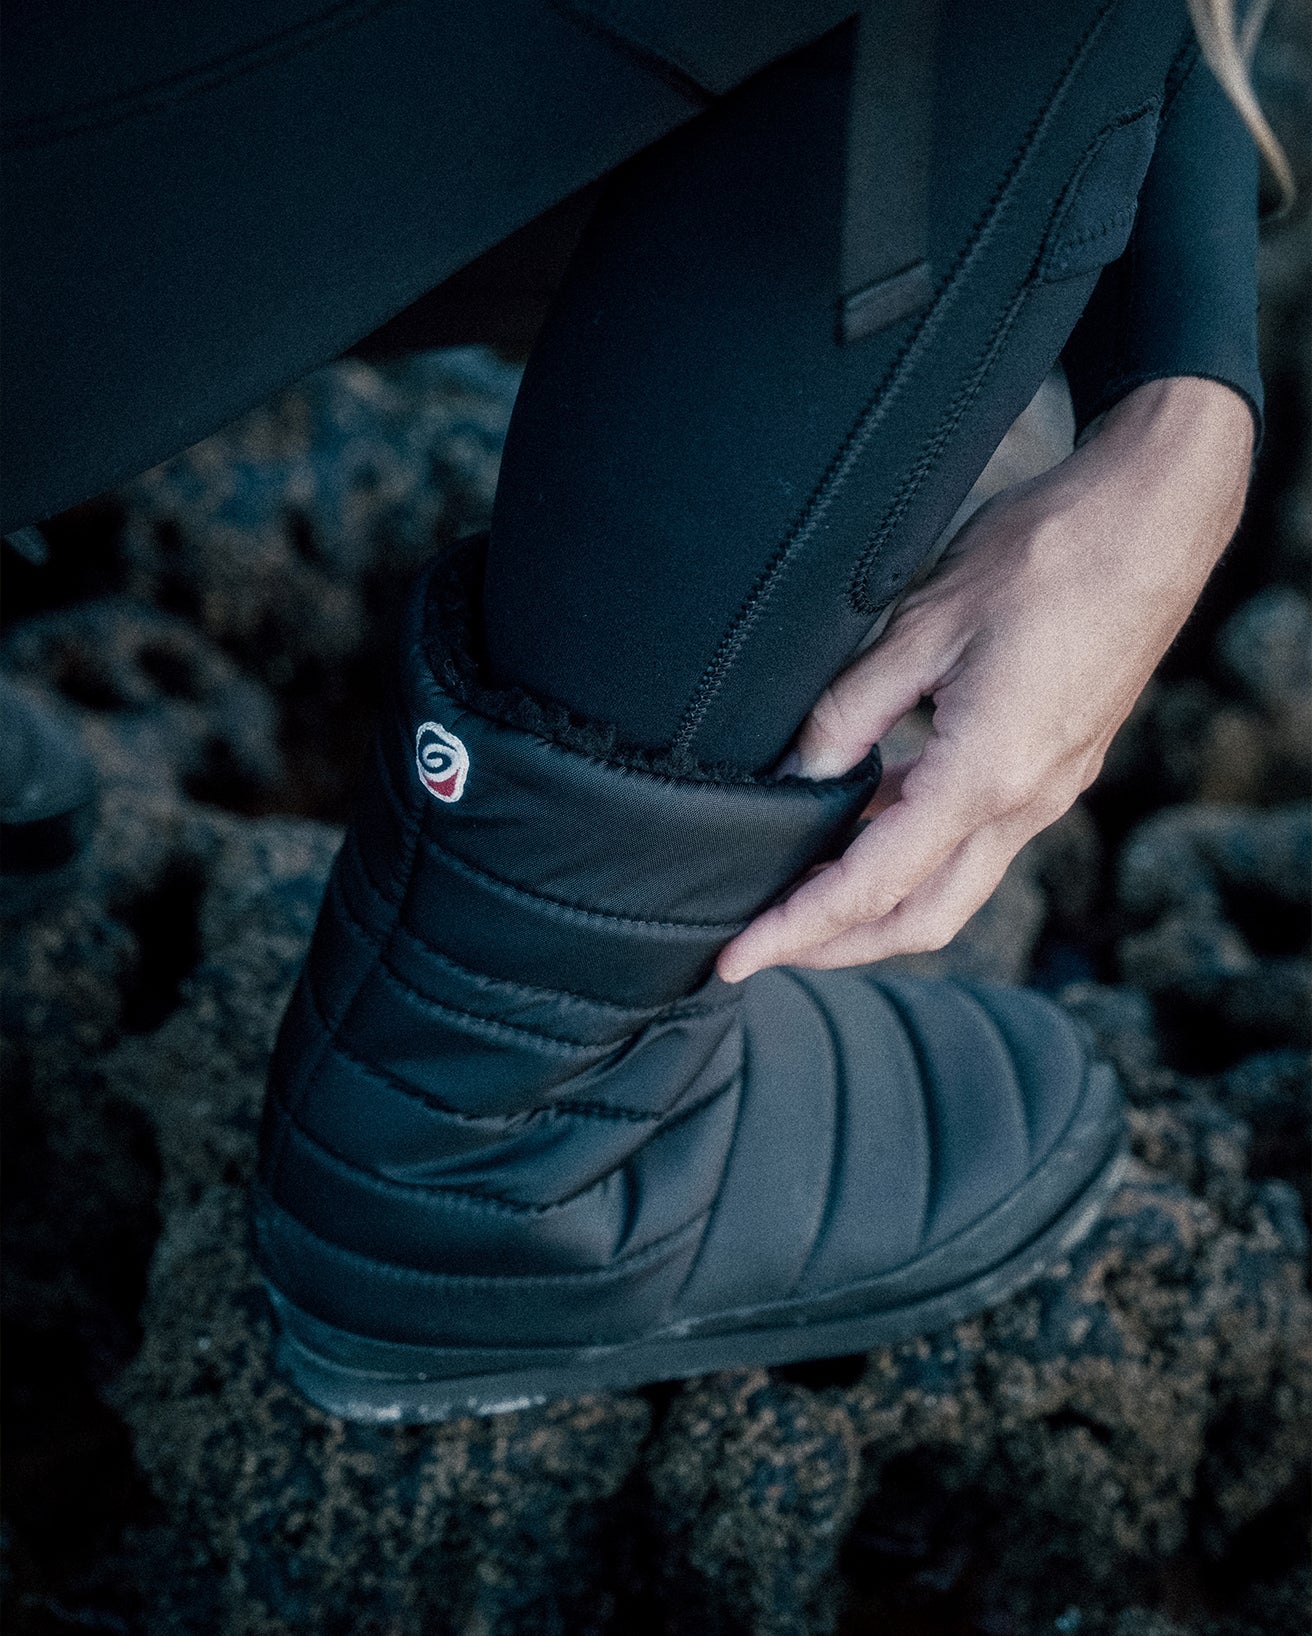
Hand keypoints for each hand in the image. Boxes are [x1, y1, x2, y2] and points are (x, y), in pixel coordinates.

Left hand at [717, 376, 1254, 980]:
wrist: (1157, 516)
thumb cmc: (1048, 555)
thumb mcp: (924, 625)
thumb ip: (852, 711)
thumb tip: (798, 775)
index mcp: (987, 776)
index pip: (870, 888)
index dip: (795, 930)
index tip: (734, 959)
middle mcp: (1025, 803)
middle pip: (920, 919)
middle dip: (836, 946)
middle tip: (761, 944)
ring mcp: (1047, 788)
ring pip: (951, 886)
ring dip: (875, 905)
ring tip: (800, 892)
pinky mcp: (1054, 765)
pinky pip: (975, 839)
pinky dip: (913, 853)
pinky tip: (864, 824)